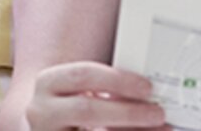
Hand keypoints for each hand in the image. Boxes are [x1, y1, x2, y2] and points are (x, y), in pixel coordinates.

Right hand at [25, 62, 167, 130]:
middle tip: (158, 113)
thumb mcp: (82, 90)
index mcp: (48, 82)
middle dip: (127, 113)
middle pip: (86, 110)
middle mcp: (41, 111)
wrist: (48, 126)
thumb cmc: (73, 105)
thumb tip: (151, 96)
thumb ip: (108, 89)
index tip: (147, 87)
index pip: (83, 75)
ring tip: (159, 130)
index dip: (118, 81)